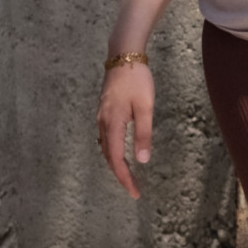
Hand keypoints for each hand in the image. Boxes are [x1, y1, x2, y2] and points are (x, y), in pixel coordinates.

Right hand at [97, 58, 154, 198]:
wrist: (123, 55)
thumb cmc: (137, 79)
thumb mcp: (145, 107)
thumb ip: (143, 134)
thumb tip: (142, 161)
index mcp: (113, 123)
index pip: (116, 159)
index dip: (125, 178)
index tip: (134, 192)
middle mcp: (103, 122)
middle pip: (108, 156)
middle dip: (120, 174)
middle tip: (134, 189)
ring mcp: (101, 116)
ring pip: (105, 147)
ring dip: (115, 163)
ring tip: (128, 176)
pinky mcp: (104, 110)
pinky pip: (105, 137)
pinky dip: (112, 151)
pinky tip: (119, 153)